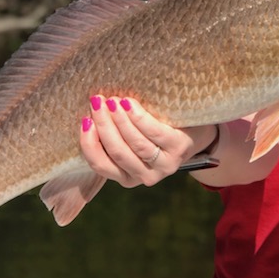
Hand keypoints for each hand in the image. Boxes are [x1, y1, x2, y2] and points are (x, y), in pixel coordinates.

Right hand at [79, 95, 214, 187]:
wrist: (193, 131)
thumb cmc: (153, 132)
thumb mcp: (130, 139)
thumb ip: (112, 135)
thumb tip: (88, 111)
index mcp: (126, 176)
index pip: (101, 165)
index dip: (89, 144)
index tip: (85, 121)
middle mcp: (144, 176)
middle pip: (118, 152)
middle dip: (104, 126)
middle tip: (96, 102)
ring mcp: (164, 165)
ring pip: (136, 144)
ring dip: (120, 121)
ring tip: (111, 101)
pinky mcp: (179, 149)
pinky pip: (155, 134)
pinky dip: (139, 118)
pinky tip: (128, 103)